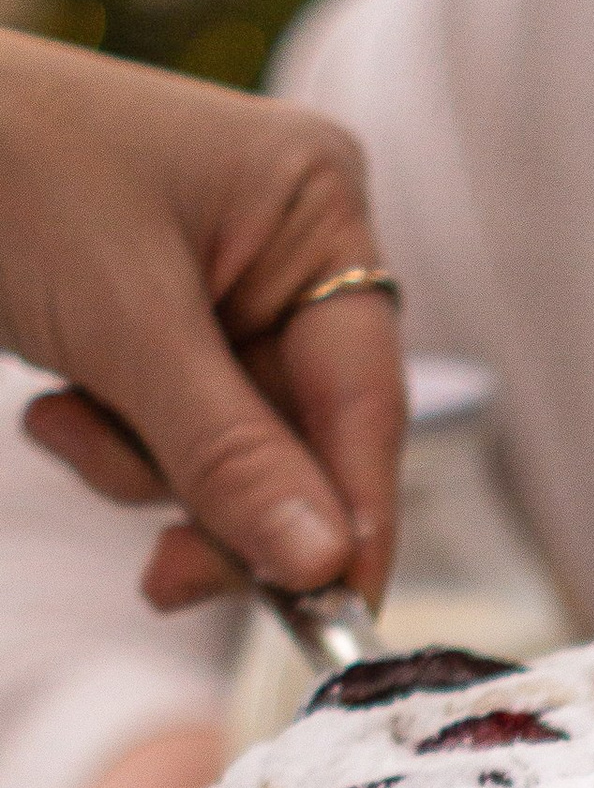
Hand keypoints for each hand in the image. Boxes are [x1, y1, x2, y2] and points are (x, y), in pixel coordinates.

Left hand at [0, 37, 402, 611]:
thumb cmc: (4, 170)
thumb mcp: (124, 322)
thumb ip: (228, 454)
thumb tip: (324, 569)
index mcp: (316, 206)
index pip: (364, 396)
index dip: (354, 516)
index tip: (341, 617)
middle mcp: (288, 250)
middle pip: (304, 441)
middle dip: (222, 501)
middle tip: (167, 575)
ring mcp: (224, 292)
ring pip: (237, 458)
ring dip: (148, 472)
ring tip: (65, 426)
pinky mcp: (162, 331)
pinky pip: (176, 439)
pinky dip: (116, 449)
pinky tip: (55, 413)